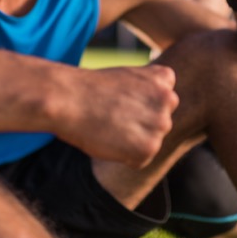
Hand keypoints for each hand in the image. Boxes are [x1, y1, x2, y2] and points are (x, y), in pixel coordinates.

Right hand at [55, 64, 178, 168]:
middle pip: (160, 122)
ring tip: (111, 126)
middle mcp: (168, 99)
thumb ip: (149, 91)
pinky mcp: (149, 147)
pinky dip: (125, 157)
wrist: (68, 98)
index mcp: (164, 78)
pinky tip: (110, 140)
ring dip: (134, 141)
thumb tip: (155, 115)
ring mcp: (161, 124)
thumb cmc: (91, 88)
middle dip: (141, 124)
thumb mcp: (129, 77)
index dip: (140, 103)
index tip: (121, 98)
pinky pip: (140, 160)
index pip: (163, 101)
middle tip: (114, 115)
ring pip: (152, 142)